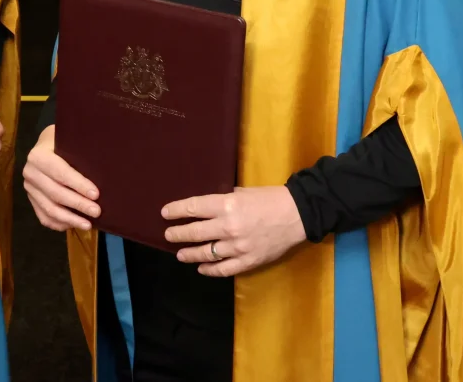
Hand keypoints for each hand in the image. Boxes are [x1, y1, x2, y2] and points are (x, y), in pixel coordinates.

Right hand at [22, 124, 100, 230]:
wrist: (46, 145)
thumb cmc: (64, 141)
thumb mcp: (69, 139)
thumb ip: (80, 149)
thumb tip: (104, 164)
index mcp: (38, 156)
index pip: (60, 173)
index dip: (78, 185)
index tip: (96, 194)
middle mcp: (30, 172)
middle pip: (55, 193)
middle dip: (78, 204)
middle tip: (97, 211)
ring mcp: (29, 188)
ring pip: (49, 209)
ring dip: (70, 219)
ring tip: (88, 224)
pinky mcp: (31, 200)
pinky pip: (44, 217)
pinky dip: (59, 224)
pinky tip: (73, 225)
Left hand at [163, 186, 306, 276]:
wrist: (297, 215)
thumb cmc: (269, 198)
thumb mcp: (242, 192)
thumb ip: (223, 200)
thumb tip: (206, 206)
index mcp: (226, 205)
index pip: (193, 208)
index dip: (176, 210)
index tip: (165, 213)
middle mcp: (228, 227)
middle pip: (195, 232)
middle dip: (178, 234)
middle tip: (168, 235)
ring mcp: (237, 247)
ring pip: (206, 253)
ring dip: (190, 254)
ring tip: (180, 254)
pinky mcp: (248, 261)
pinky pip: (223, 269)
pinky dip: (210, 270)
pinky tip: (201, 268)